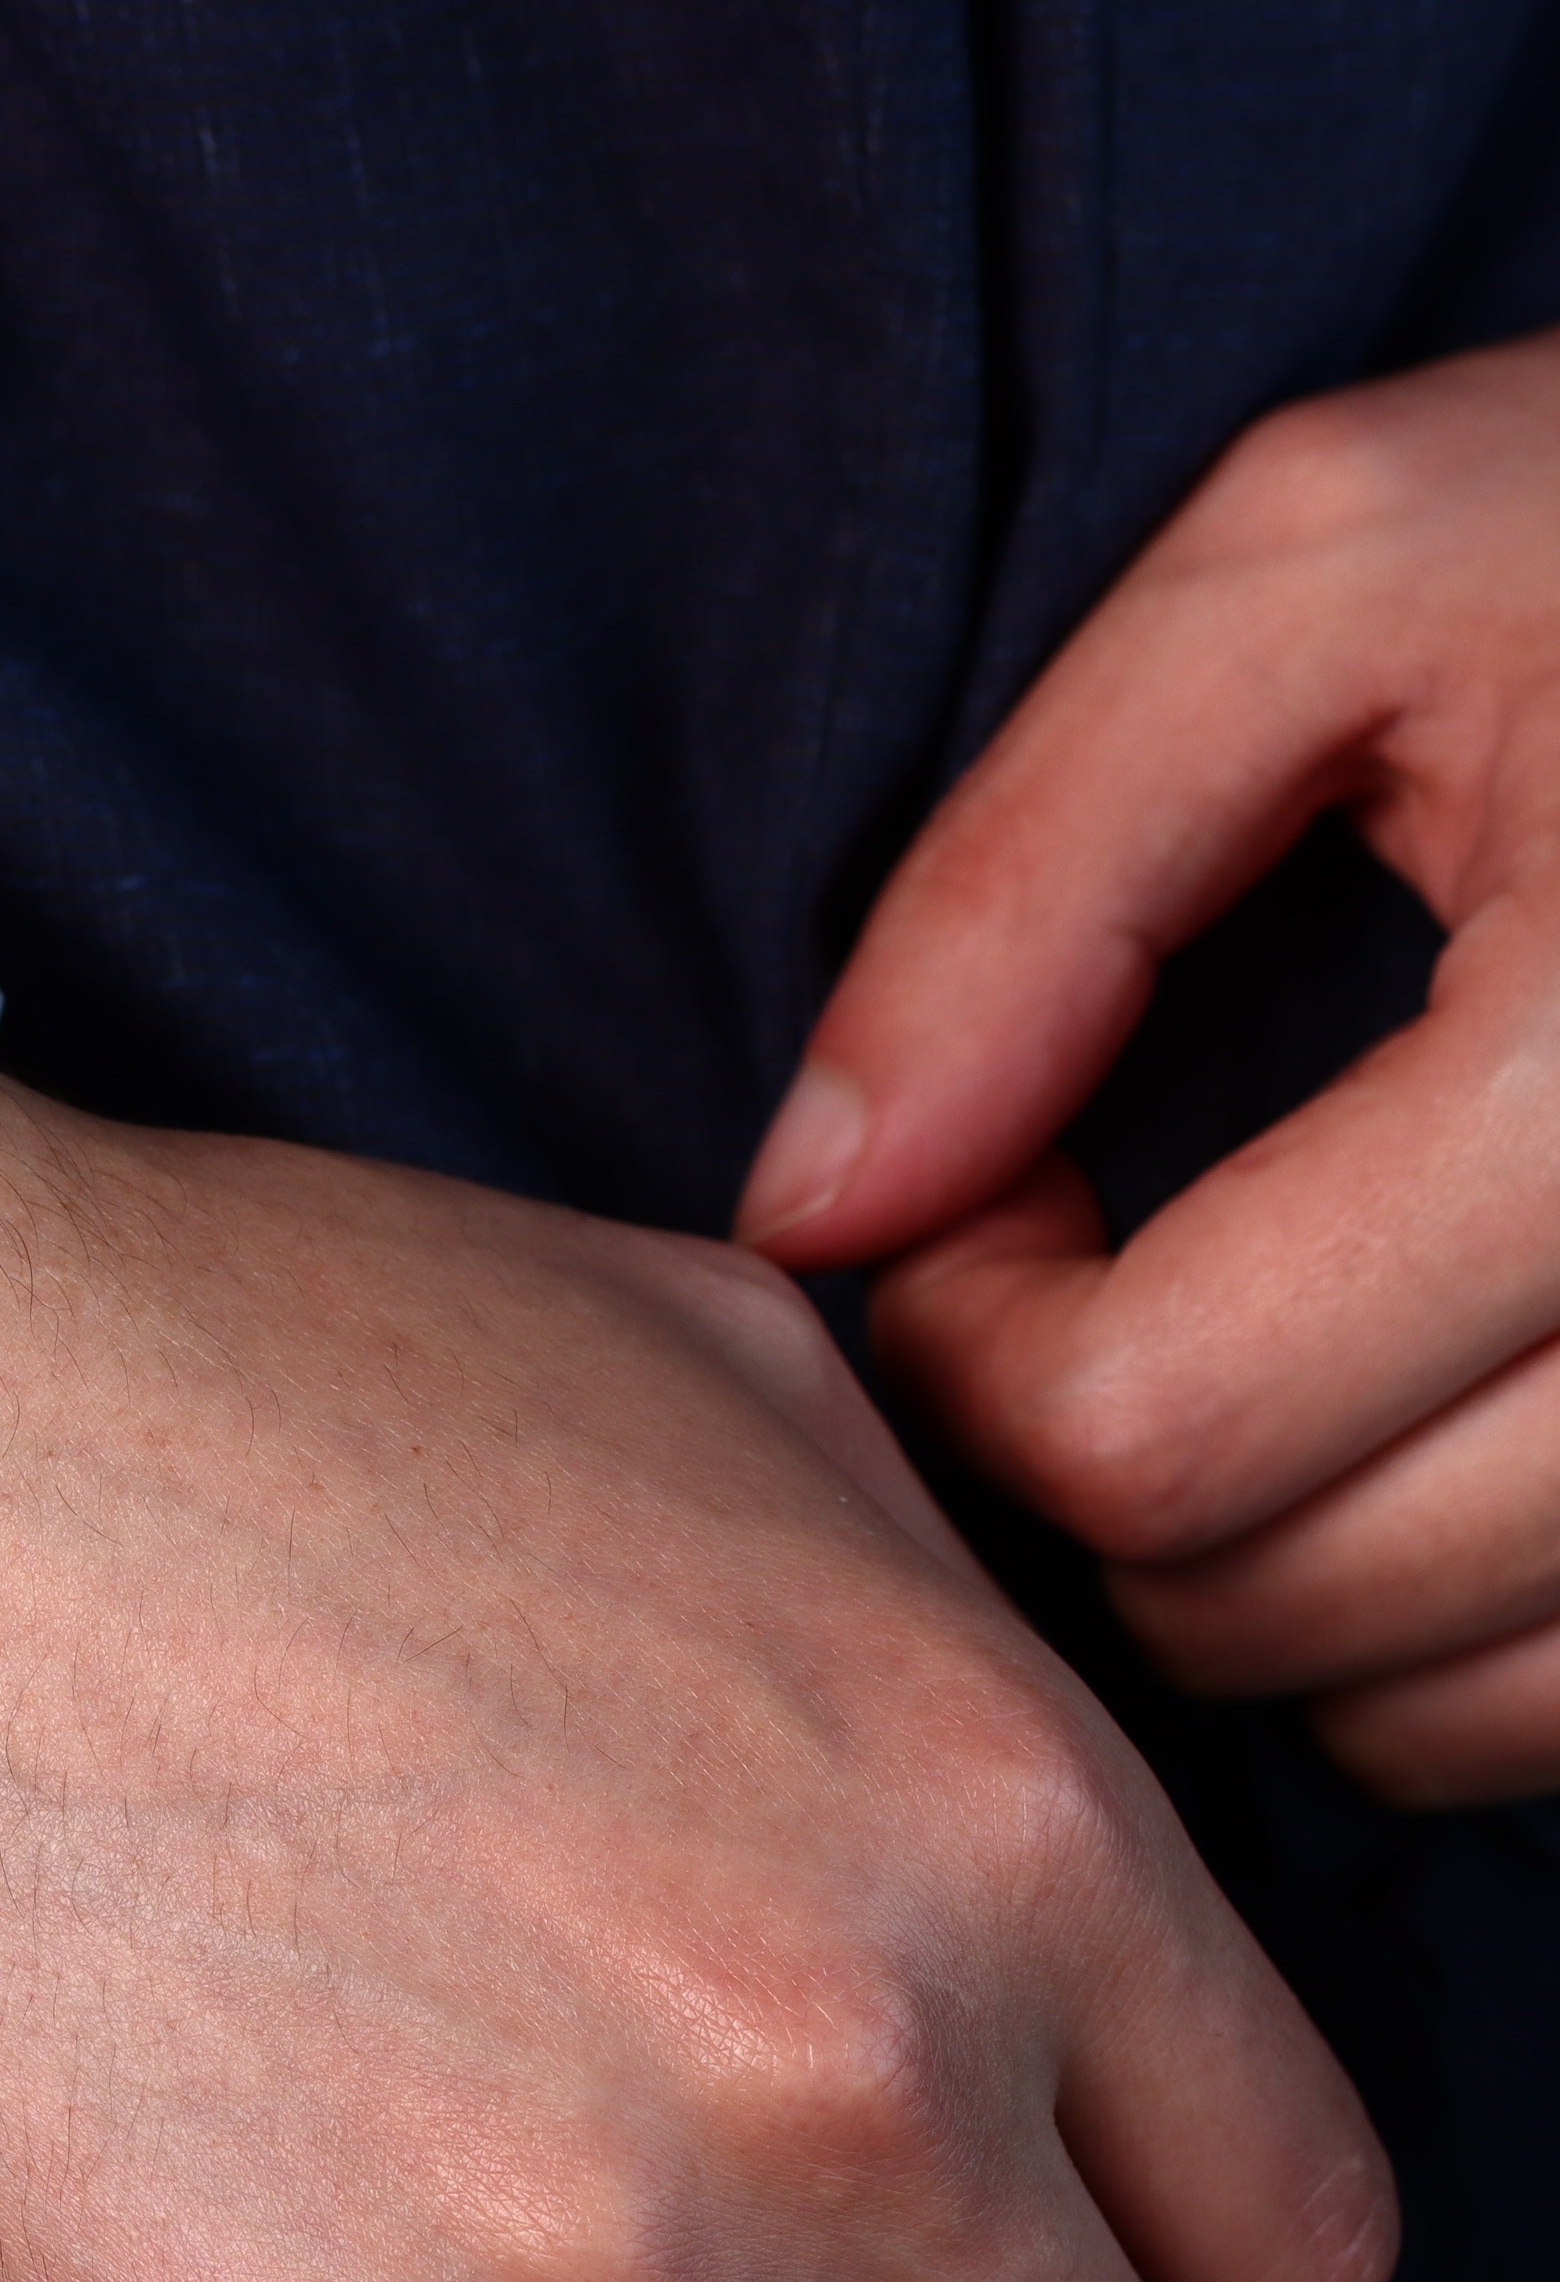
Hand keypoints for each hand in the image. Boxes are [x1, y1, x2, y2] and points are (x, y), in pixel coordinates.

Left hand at [740, 326, 1559, 1804]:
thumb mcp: (1327, 562)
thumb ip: (1025, 883)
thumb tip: (811, 1210)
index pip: (1147, 1426)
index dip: (970, 1336)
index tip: (988, 1176)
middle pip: (1283, 1604)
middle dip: (1102, 1463)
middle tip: (1096, 1255)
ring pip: (1448, 1718)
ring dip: (1285, 1576)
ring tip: (1275, 1323)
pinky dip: (1469, 1629)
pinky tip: (1437, 1407)